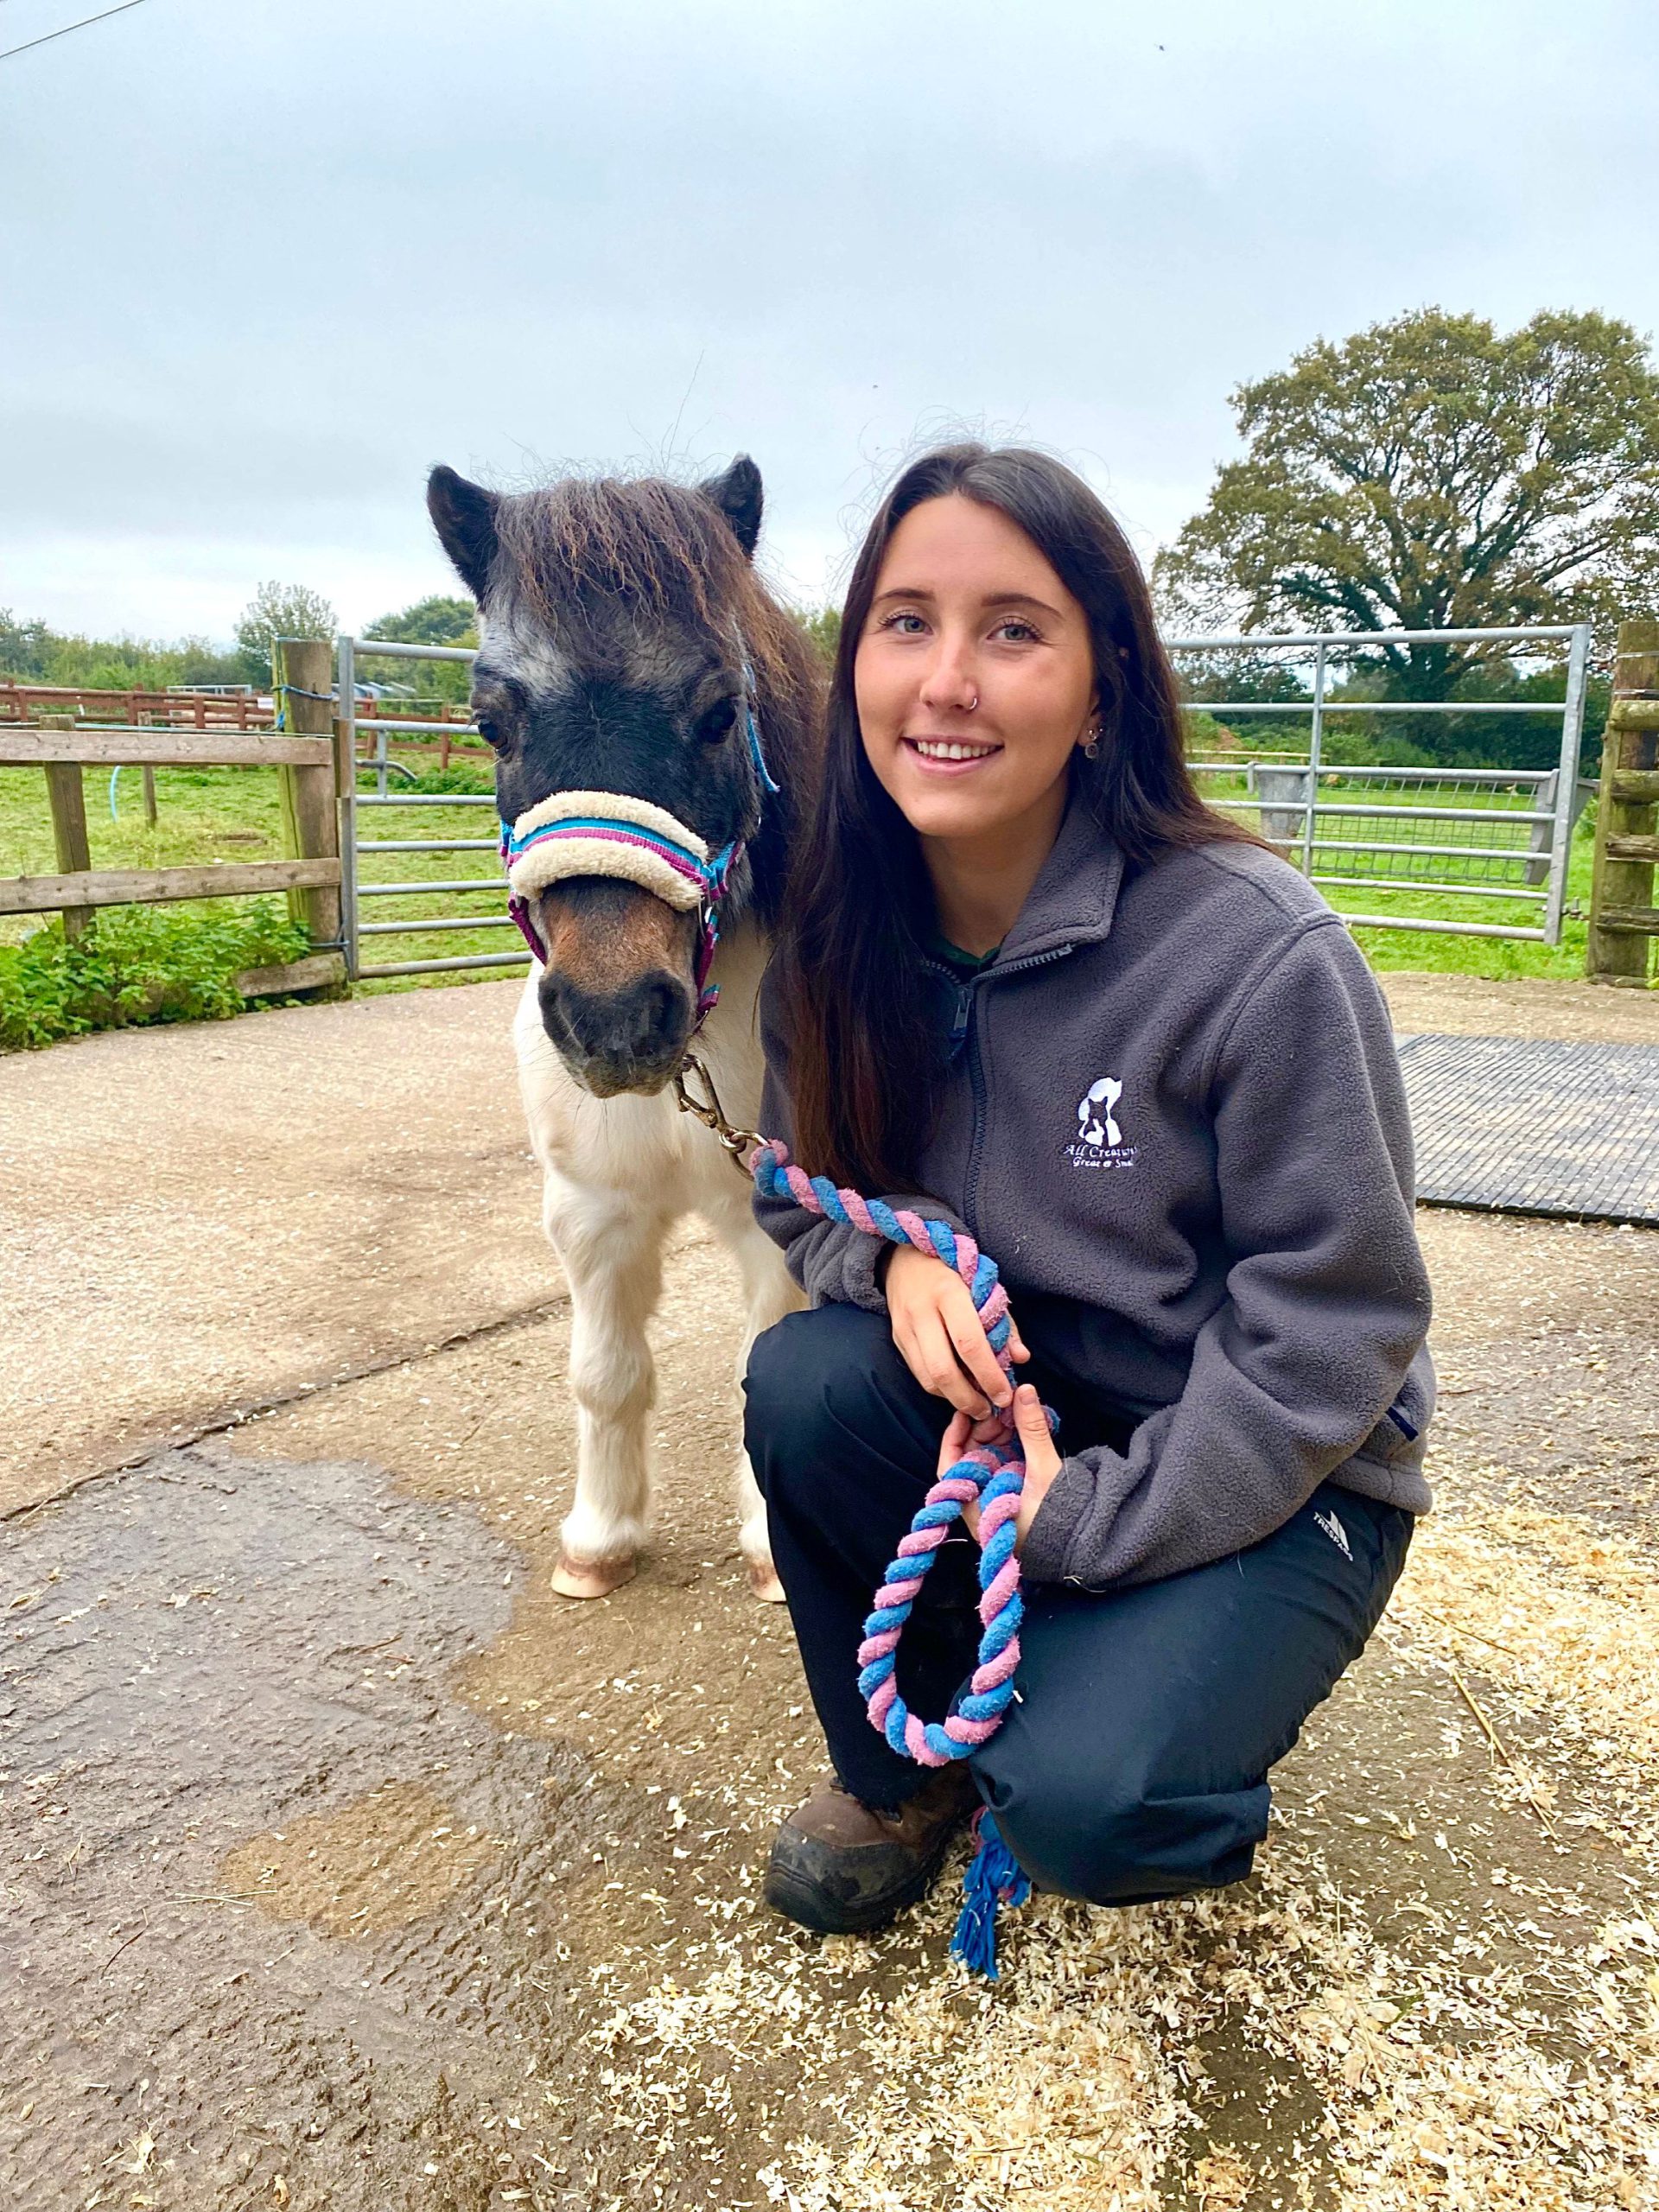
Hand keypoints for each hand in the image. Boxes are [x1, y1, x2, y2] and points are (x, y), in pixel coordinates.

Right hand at [884, 1244, 1029, 1418]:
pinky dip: (939, 1388)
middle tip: (988, 1411)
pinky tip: (956, 1390)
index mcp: (948, 1292)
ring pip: (927, 1378)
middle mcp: (921, 1312)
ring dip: (952, 1398)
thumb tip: (1020, 1358)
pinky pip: (918, 1373)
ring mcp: (904, 1327)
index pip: (969, 1343)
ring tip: (975, 1405)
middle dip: (968, 1398)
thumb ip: (1002, 1323)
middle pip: (943, 1369)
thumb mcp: (983, 1285)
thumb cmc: (955, 1270)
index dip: (988, 1374)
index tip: (1004, 1395)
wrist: (906, 1255)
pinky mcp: (896, 1338)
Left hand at [939, 1384, 1062, 1551]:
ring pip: (988, 1462)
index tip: (966, 1414)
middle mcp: (982, 1508)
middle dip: (983, 1432)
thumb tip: (1024, 1391)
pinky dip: (1010, 1450)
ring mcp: (998, 1502)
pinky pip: (1004, 1469)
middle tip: (1001, 1412)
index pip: (951, 1468)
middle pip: (970, 1461)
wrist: (1083, 1547)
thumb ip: (1032, 1430)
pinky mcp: (1013, 1499)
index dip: (955, 1437)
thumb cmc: (1057, 1520)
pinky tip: (1021, 1434)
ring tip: (1014, 1420)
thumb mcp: (1043, 1470)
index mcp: (978, 1508)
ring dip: (998, 1438)